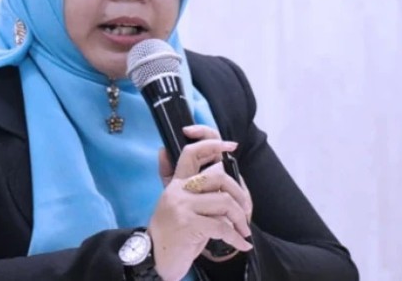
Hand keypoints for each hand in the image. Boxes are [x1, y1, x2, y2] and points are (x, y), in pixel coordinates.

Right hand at [148, 126, 253, 280]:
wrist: (156, 259)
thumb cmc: (172, 235)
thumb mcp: (178, 207)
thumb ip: (186, 187)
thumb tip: (168, 153)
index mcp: (177, 184)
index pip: (191, 153)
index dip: (212, 143)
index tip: (231, 146)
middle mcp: (178, 191)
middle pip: (219, 177)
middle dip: (240, 194)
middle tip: (245, 211)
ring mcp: (182, 207)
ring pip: (224, 202)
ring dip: (240, 219)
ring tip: (243, 231)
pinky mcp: (188, 224)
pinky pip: (222, 226)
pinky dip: (236, 238)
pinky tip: (242, 245)